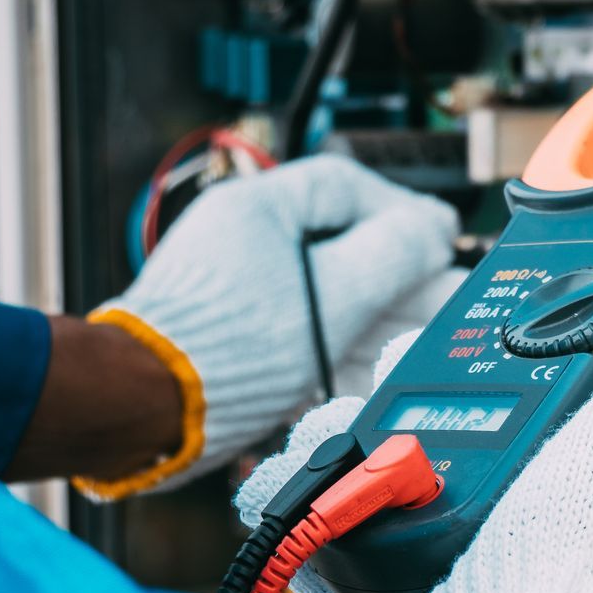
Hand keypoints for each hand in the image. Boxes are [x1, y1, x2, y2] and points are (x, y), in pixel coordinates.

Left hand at [77, 156, 457, 499]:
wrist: (149, 408)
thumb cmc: (227, 348)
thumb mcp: (336, 294)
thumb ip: (395, 255)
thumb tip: (432, 231)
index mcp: (257, 210)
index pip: (344, 185)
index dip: (402, 209)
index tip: (438, 239)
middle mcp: (242, 243)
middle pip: (341, 246)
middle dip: (400, 279)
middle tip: (443, 299)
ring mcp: (236, 291)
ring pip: (326, 295)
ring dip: (379, 320)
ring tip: (420, 342)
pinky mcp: (233, 336)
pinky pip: (301, 332)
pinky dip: (341, 349)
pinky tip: (374, 372)